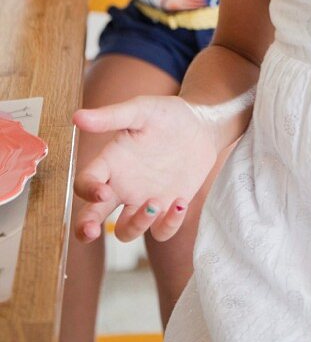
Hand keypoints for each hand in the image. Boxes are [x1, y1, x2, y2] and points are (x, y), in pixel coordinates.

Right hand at [73, 95, 217, 242]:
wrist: (202, 125)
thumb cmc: (167, 114)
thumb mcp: (141, 110)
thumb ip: (111, 117)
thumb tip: (77, 117)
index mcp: (110, 163)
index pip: (85, 183)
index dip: (87, 191)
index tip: (103, 190)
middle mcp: (122, 187)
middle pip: (93, 216)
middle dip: (85, 228)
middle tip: (91, 231)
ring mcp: (143, 201)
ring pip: (126, 231)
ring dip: (137, 224)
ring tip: (154, 203)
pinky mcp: (168, 209)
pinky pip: (162, 231)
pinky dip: (170, 224)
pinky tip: (180, 202)